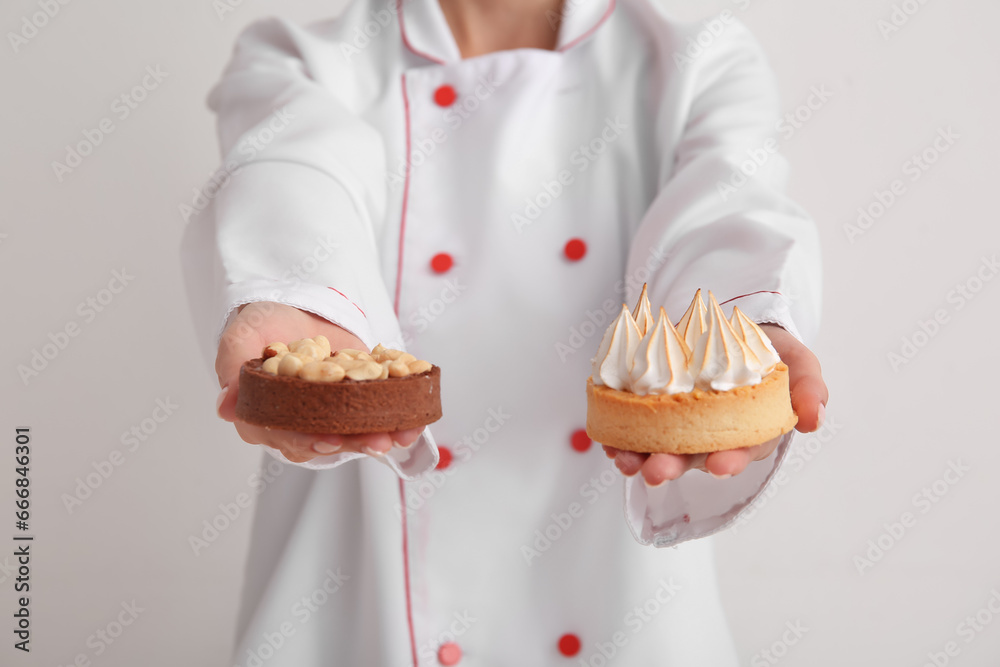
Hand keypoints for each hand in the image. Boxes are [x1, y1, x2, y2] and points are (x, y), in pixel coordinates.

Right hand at [214, 302, 421, 462]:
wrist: (297, 308)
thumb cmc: (263, 325)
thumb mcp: (242, 336)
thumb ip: (233, 368)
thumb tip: (226, 406)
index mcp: (264, 417)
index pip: (282, 437)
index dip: (304, 441)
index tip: (327, 440)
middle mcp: (297, 425)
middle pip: (323, 443)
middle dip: (352, 444)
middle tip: (376, 441)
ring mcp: (330, 418)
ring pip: (352, 437)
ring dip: (378, 439)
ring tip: (400, 436)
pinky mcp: (357, 406)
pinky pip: (377, 420)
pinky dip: (397, 424)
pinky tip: (414, 424)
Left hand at [603, 324, 827, 485]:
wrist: (733, 327)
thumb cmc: (770, 353)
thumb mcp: (798, 363)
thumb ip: (809, 387)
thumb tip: (814, 419)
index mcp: (746, 434)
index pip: (739, 453)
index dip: (730, 461)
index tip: (720, 464)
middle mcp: (709, 437)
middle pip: (690, 458)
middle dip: (672, 466)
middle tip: (657, 471)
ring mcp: (677, 427)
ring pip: (656, 449)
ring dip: (639, 458)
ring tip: (625, 460)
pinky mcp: (650, 411)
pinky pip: (631, 430)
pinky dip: (618, 436)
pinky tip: (609, 439)